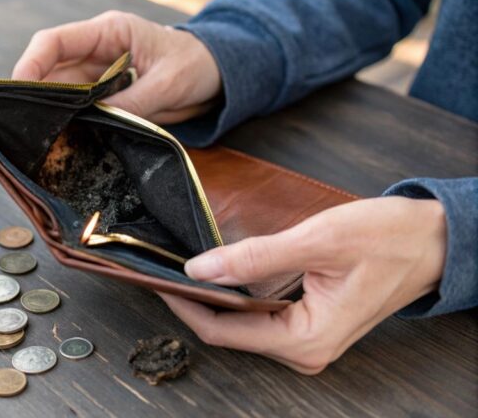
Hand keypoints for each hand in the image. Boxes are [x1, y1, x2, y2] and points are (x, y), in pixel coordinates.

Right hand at [13, 11, 220, 123]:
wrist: (214, 76)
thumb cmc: (195, 66)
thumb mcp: (168, 83)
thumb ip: (133, 101)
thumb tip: (99, 121)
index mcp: (109, 33)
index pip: (55, 42)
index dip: (30, 64)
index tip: (16, 91)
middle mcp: (96, 52)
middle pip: (50, 70)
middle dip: (33, 95)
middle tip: (21, 125)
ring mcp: (98, 75)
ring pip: (60, 93)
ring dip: (50, 113)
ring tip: (37, 137)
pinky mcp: (105, 96)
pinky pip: (78, 109)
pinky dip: (69, 123)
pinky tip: (61, 140)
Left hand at [159, 197, 446, 373]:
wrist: (433, 241)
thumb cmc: (391, 239)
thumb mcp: (318, 240)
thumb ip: (255, 255)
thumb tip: (200, 269)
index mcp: (307, 339)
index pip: (224, 330)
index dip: (184, 306)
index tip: (155, 281)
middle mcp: (305, 349)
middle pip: (229, 331)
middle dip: (192, 303)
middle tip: (158, 271)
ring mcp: (306, 339)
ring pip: (241, 324)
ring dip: (211, 299)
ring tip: (180, 271)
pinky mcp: (307, 323)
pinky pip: (258, 315)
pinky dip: (234, 296)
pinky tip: (216, 274)